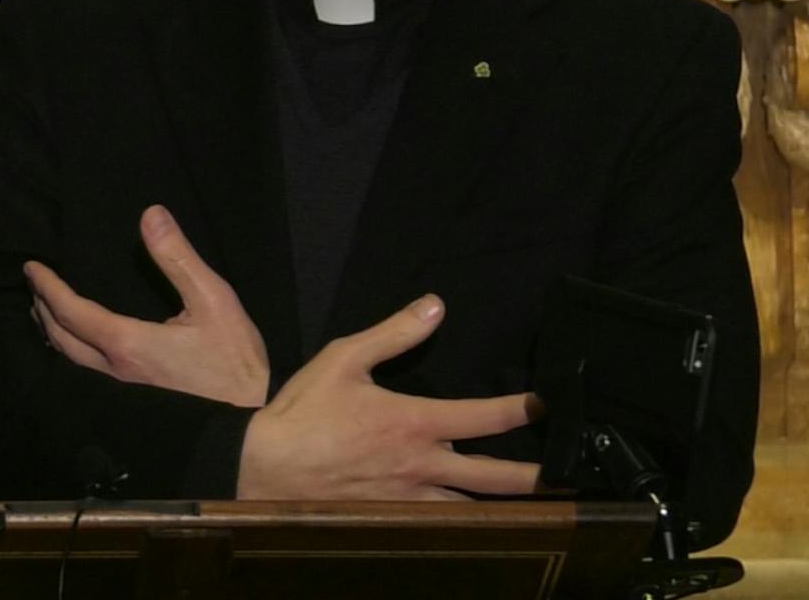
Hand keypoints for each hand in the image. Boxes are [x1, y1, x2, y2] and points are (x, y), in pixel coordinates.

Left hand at [25, 204, 269, 407]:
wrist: (249, 428)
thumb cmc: (235, 365)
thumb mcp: (215, 302)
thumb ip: (178, 259)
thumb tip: (150, 216)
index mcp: (127, 345)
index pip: (71, 311)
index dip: (47, 287)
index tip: (31, 268)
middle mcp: (113, 373)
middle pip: (60, 337)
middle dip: (43, 307)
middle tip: (34, 285)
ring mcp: (119, 396)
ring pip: (68, 362)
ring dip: (51, 332)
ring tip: (44, 312)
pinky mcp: (129, 409)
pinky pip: (83, 377)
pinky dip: (68, 355)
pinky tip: (76, 349)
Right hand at [237, 294, 539, 500]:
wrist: (264, 465)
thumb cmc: (304, 411)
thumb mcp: (343, 358)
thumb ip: (393, 334)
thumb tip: (434, 306)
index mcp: (414, 421)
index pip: (484, 417)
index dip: (524, 410)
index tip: (547, 404)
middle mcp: (422, 464)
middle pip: (495, 477)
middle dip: (535, 477)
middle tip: (566, 475)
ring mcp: (410, 496)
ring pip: (472, 508)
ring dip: (504, 506)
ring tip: (531, 505)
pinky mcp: (392, 516)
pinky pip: (439, 523)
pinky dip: (463, 522)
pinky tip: (474, 522)